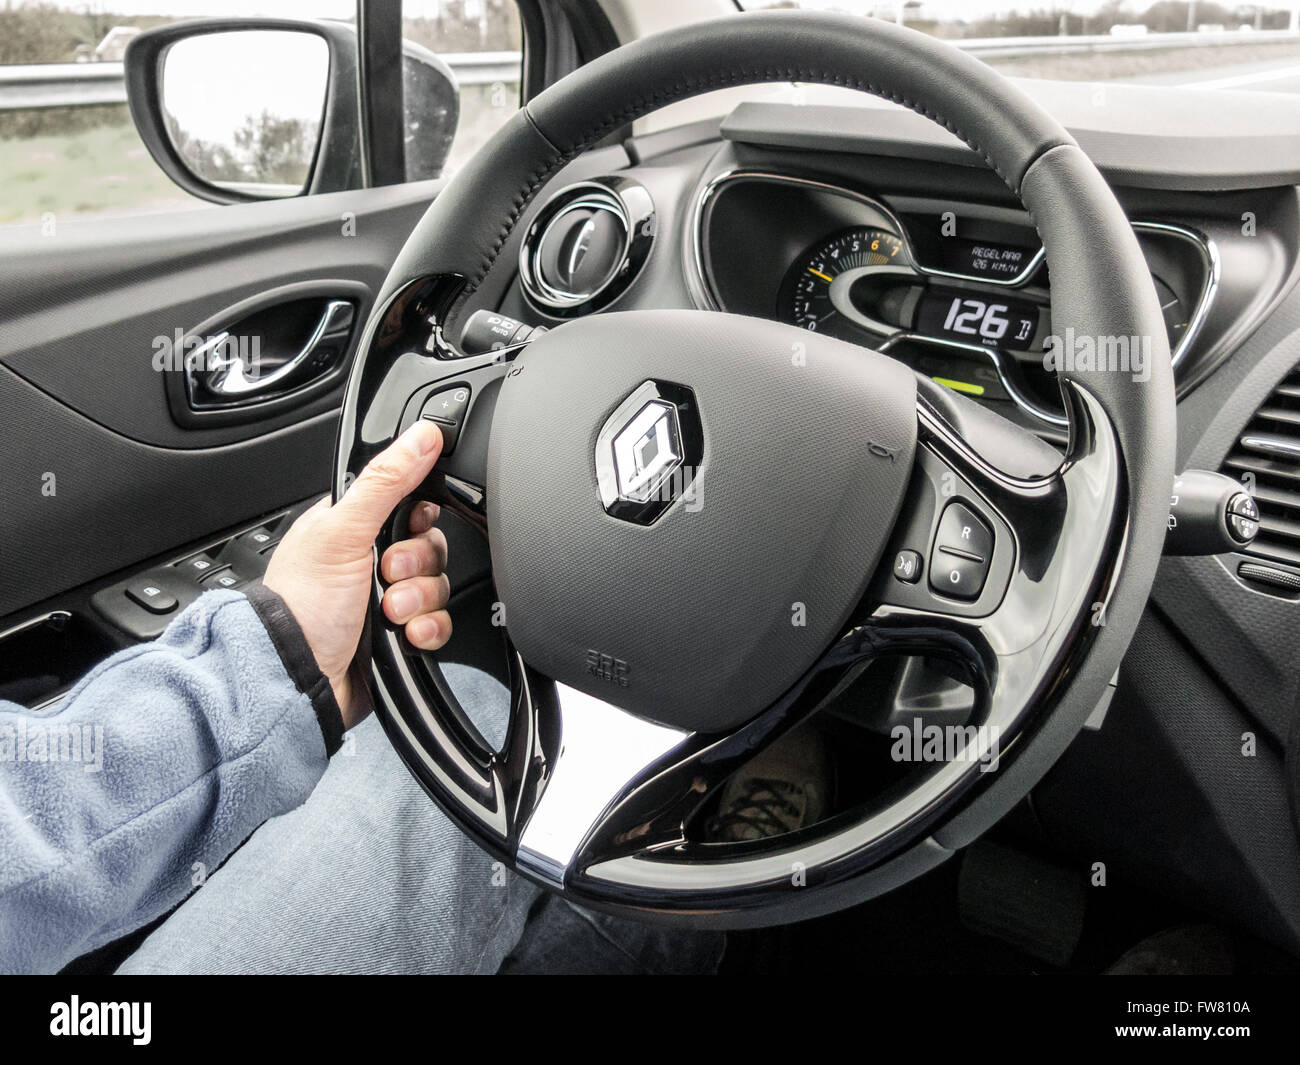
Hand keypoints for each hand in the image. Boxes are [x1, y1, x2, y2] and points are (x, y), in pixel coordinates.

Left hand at [263, 420, 450, 727]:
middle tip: (387, 576)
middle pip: (429, 547)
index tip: (407, 528)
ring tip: (390, 612)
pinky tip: (407, 634)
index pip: (408, 505)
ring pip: (437, 585)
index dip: (419, 517)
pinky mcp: (399, 634)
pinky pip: (438, 622)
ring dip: (420, 600)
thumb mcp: (343, 532)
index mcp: (350, 527)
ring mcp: (384, 599)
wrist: (297, 680)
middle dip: (416, 566)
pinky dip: (428, 628)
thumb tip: (422, 436)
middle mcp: (367, 561)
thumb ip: (386, 481)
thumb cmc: (301, 607)